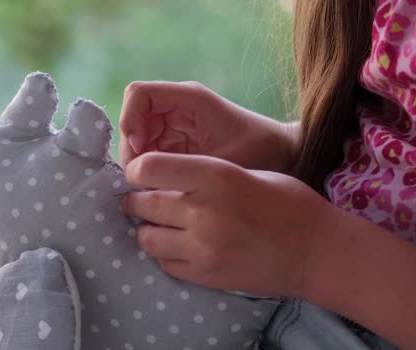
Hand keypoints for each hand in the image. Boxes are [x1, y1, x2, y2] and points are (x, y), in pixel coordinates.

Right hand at [118, 81, 297, 171]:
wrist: (285, 158)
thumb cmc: (261, 153)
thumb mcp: (222, 161)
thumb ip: (182, 166)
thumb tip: (140, 176)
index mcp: (189, 99)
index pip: (139, 94)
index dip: (130, 120)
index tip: (141, 152)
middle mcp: (178, 108)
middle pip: (133, 120)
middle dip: (132, 149)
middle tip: (142, 180)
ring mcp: (176, 127)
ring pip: (138, 140)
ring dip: (139, 164)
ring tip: (153, 188)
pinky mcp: (178, 146)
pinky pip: (151, 155)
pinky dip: (149, 172)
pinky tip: (161, 190)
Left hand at [121, 152, 332, 296]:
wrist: (316, 252)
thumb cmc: (287, 203)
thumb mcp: (245, 172)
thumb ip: (203, 175)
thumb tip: (161, 178)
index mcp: (215, 176)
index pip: (148, 168)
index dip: (137, 170)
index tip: (141, 174)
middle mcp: (203, 211)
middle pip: (142, 204)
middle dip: (136, 201)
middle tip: (141, 200)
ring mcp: (202, 247)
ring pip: (147, 238)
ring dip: (148, 229)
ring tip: (162, 225)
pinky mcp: (205, 275)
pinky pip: (164, 263)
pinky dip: (165, 254)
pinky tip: (180, 246)